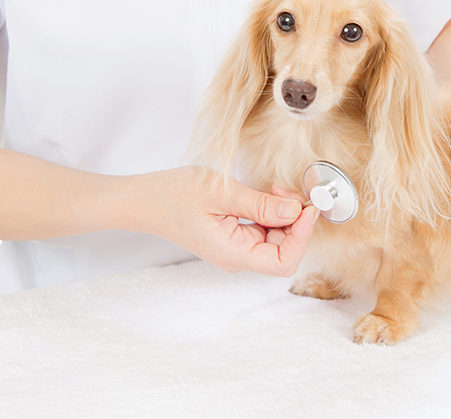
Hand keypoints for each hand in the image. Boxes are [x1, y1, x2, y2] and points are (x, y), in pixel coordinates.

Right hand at [150, 167, 316, 276]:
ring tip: (274, 188)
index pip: (284, 262)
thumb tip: (295, 211)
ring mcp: (234, 248)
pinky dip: (271, 213)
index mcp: (233, 253)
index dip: (302, 237)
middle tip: (288, 190)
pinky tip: (265, 194)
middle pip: (284, 250)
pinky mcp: (232, 237)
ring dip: (284, 215)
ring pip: (276, 239)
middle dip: (295, 222)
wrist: (143, 199)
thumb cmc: (173, 194)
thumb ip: (261, 205)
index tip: (306, 208)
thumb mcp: (222, 193)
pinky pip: (262, 231)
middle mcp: (236, 256)